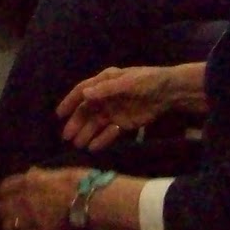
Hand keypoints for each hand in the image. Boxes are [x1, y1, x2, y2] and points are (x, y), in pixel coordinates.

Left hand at [0, 167, 81, 229]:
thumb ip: (42, 175)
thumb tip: (33, 174)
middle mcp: (24, 200)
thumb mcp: (60, 172)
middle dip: (1, 212)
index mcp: (29, 181)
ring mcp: (29, 220)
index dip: (0, 193)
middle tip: (2, 216)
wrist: (93, 205)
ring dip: (8, 228)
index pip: (5, 187)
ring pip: (8, 227)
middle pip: (2, 208)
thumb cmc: (82, 183)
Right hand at [56, 65, 176, 150]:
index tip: (59, 114)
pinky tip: (93, 147)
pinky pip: (109, 132)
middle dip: (76, 123)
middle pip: (87, 111)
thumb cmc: (147, 82)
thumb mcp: (126, 83)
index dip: (70, 102)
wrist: (170, 92)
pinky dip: (101, 140)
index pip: (82, 92)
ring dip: (86, 133)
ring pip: (96, 124)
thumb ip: (105, 90)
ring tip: (77, 145)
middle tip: (66, 137)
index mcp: (104, 82)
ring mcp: (114, 111)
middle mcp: (105, 97)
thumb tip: (84, 95)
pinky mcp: (124, 123)